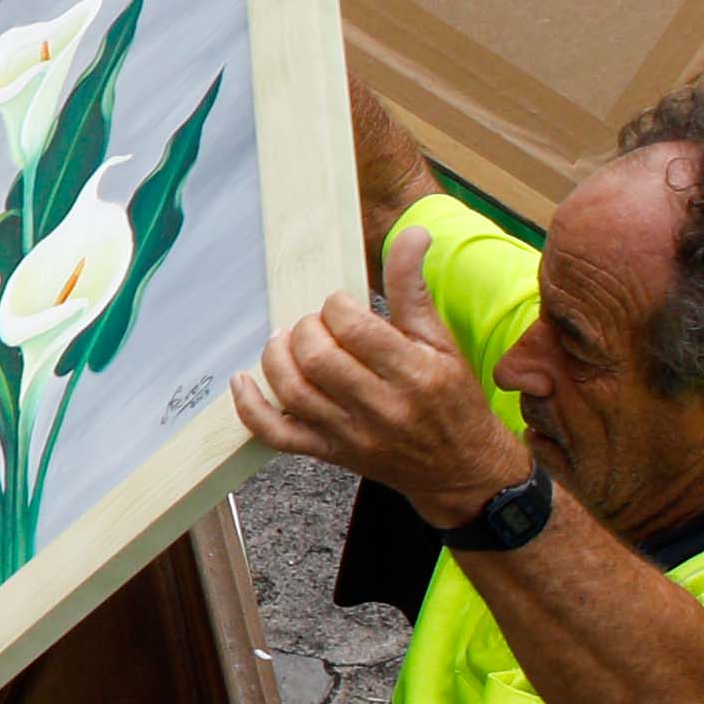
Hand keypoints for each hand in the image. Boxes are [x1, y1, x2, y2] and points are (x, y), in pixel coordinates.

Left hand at [234, 249, 524, 519]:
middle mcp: (380, 408)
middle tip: (317, 324)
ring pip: (293, 392)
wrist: (460, 470)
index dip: (336, 307)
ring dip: (277, 357)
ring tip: (286, 340)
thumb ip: (414, 290)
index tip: (340, 304)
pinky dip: (250, 407)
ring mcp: (350, 435)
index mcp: (414, 374)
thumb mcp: (442, 342)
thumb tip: (413, 234)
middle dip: (307, 329)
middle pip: (318, 360)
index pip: (355, 330)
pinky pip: (276, 434)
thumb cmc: (453, 401)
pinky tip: (243, 380)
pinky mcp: (329, 454)